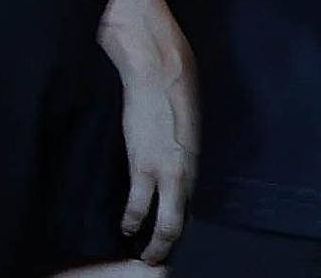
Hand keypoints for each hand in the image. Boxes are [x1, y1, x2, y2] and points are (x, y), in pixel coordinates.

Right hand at [99, 0, 196, 261]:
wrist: (159, 65)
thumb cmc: (169, 80)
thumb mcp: (179, 115)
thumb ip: (172, 135)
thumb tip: (160, 140)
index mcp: (195, 157)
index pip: (190, 199)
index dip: (179, 218)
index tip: (167, 228)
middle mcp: (188, 170)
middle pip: (183, 220)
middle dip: (169, 242)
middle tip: (156, 255)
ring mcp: (169, 170)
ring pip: (168, 222)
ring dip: (155, 241)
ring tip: (145, 253)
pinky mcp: (146, 163)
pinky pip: (140, 203)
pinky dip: (133, 220)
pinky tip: (126, 228)